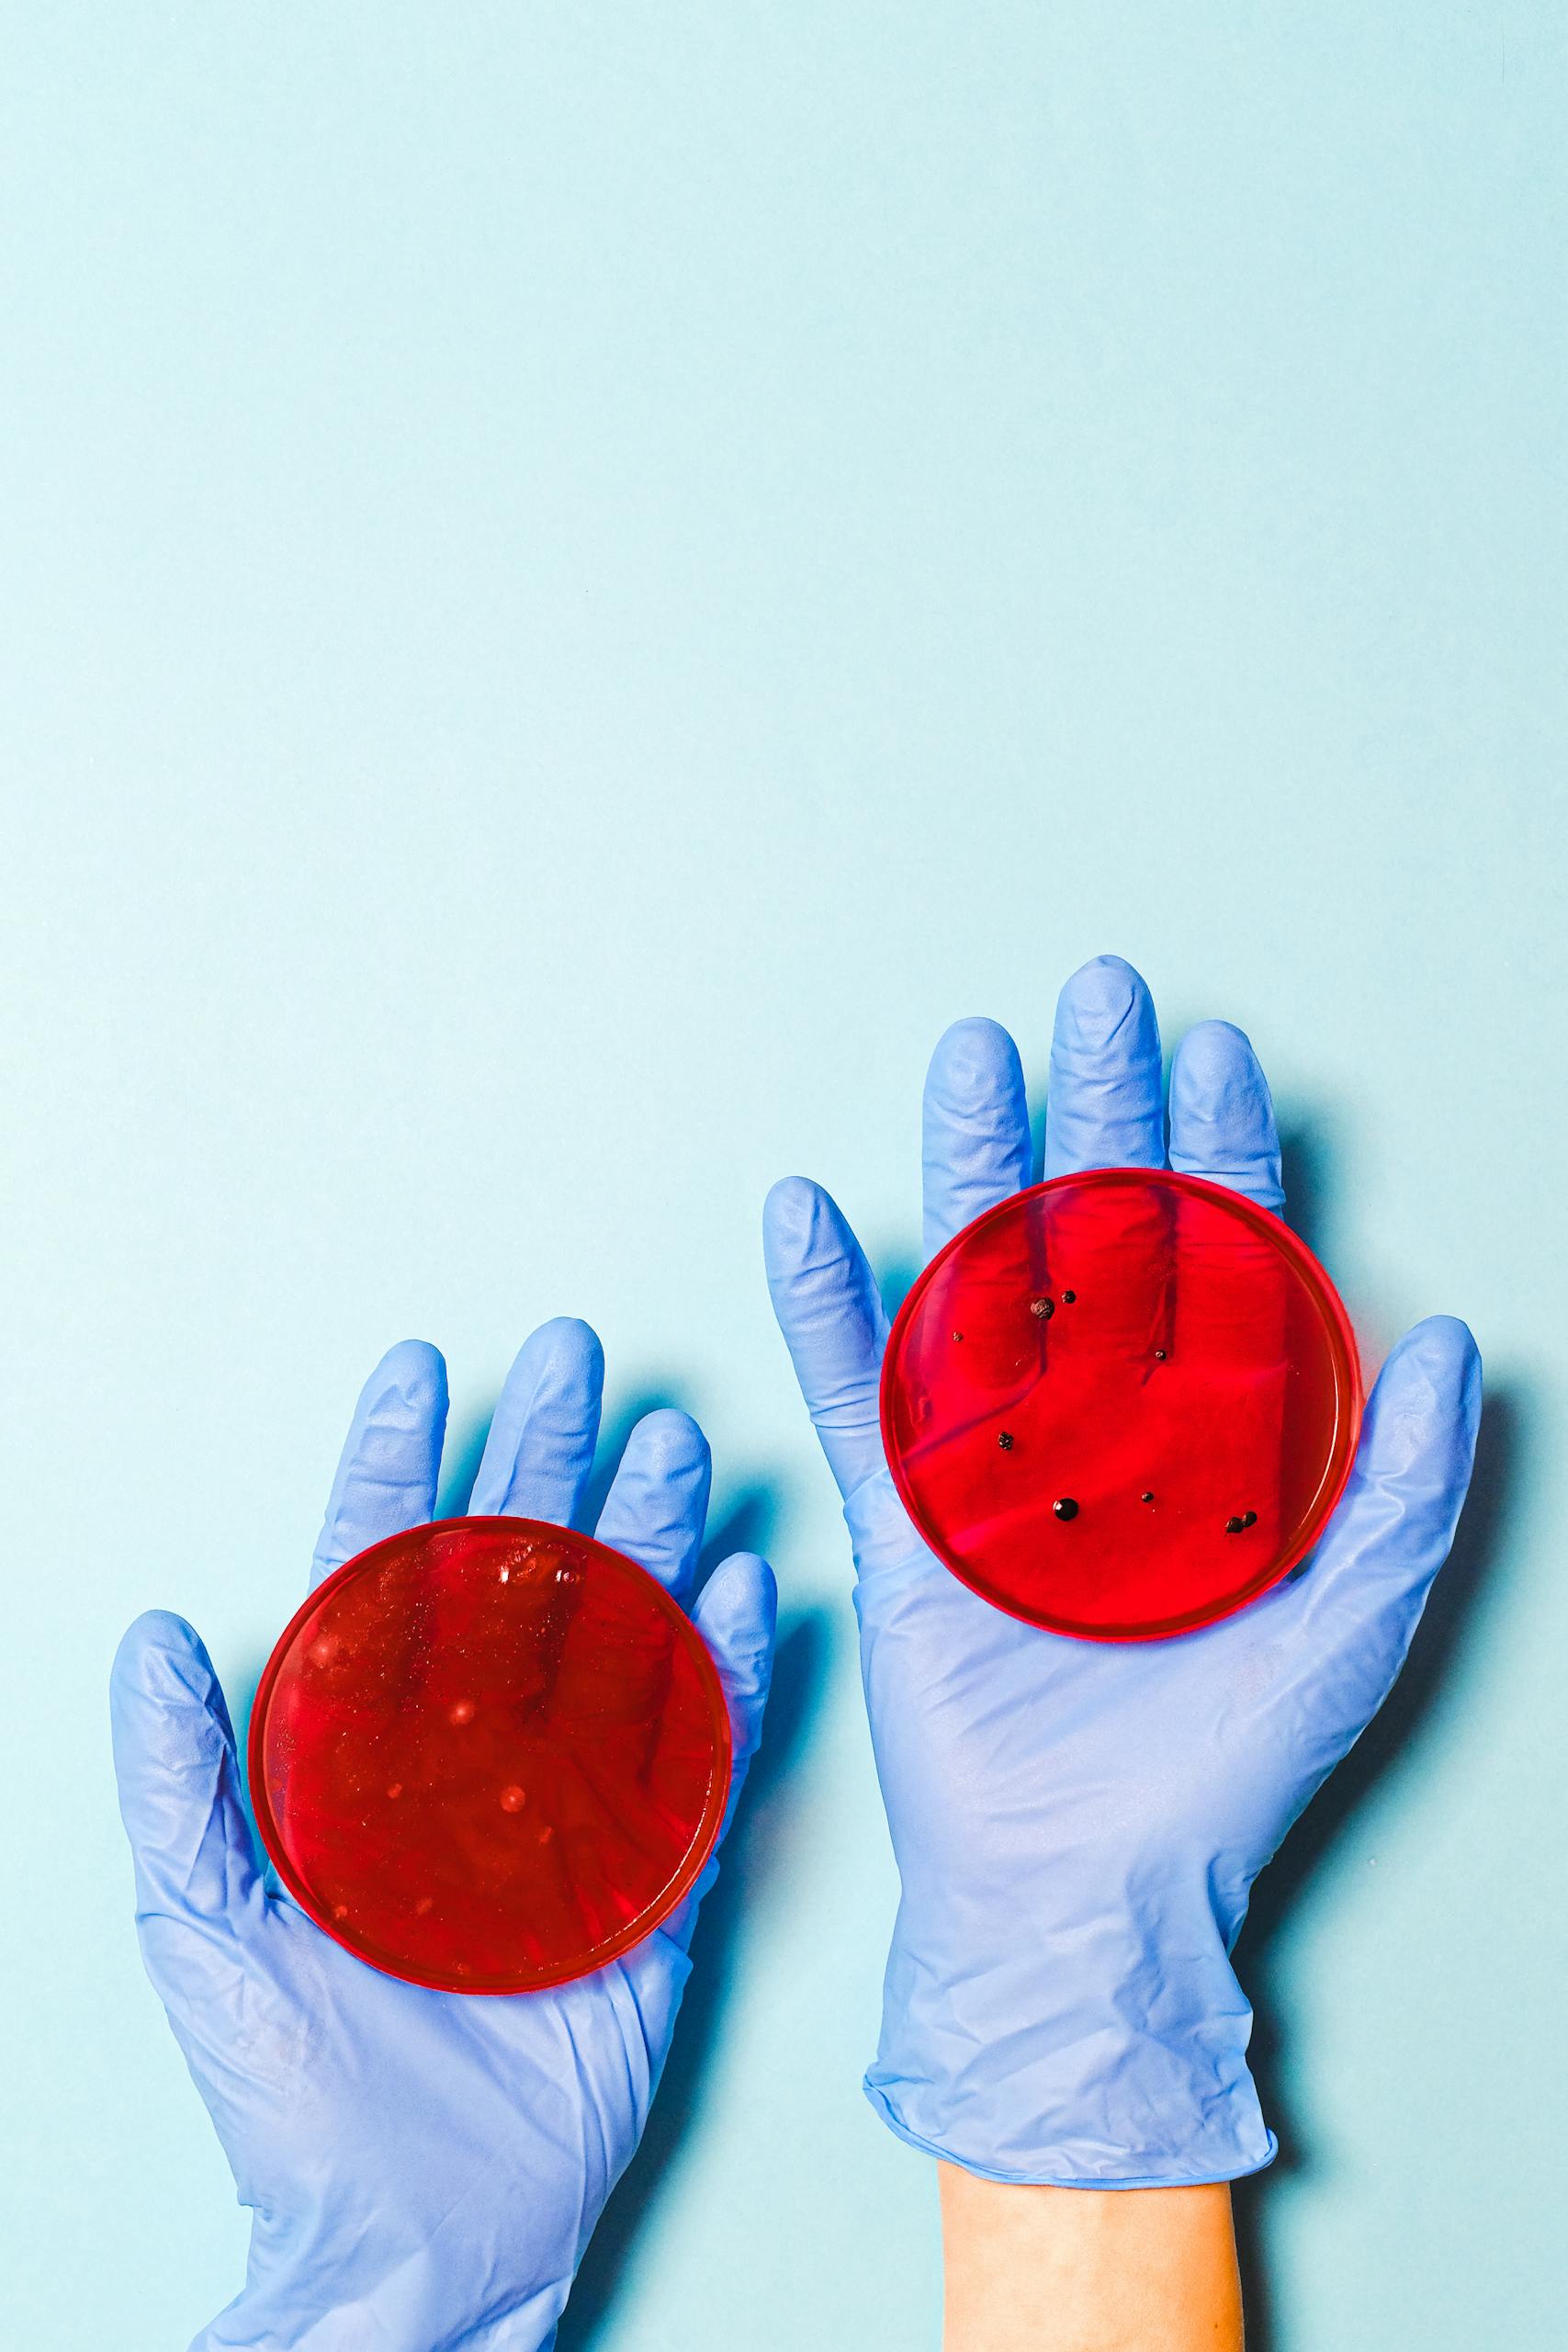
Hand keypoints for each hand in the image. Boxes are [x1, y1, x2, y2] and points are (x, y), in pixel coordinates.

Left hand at [110, 1320, 774, 2350]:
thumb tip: (150, 1632)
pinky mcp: (656, 1875)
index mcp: (370, 1753)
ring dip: (648, 1538)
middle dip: (545, 1462)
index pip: (383, 1577)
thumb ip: (177, 1780)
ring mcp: (573, 1806)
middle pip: (518, 1580)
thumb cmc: (294, 2094)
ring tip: (675, 1444)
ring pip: (618, 1638)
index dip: (401, 1465)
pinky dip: (726, 1667)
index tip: (420, 1368)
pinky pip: (700, 1753)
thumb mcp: (203, 1927)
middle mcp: (476, 1755)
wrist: (415, 2239)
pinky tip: (744, 1582)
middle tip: (579, 1357)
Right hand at [764, 955, 1478, 2185]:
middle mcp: (1101, 1427)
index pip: (1221, 1260)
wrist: (1091, 1894)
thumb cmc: (1228, 1770)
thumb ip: (1413, 1482)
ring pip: (980, 1280)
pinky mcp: (904, 1517)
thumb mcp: (1355, 1622)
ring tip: (968, 1057)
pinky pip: (857, 1391)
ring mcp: (995, 1462)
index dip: (1222, 1151)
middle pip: (1097, 1234)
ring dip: (968, 1166)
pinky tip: (805, 1211)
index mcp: (1211, 1438)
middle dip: (1099, 1108)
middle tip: (1096, 993)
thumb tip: (1460, 1334)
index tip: (1218, 1047)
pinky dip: (826, 1303)